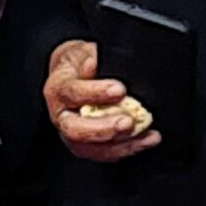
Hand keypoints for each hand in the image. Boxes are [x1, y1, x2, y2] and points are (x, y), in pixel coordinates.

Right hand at [44, 39, 159, 161]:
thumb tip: (93, 64)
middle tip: (128, 123)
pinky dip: (127, 149)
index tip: (119, 90)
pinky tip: (146, 141)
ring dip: (122, 145)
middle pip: (76, 130)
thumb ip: (88, 59)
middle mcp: (61, 115)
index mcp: (58, 90)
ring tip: (147, 137)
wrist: (73, 75)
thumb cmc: (79, 63)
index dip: (95, 92)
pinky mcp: (86, 145)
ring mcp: (71, 133)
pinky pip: (104, 153)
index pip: (72, 93)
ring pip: (91, 148)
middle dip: (104, 129)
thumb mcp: (82, 53)